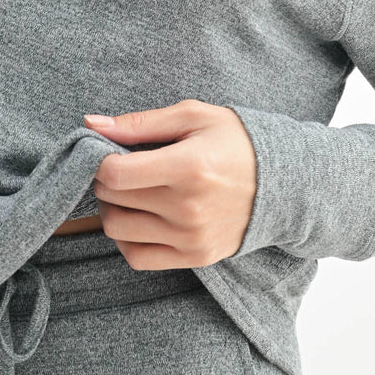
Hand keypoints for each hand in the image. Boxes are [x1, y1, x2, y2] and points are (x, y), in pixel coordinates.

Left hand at [83, 99, 257, 269]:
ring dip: (112, 209)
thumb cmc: (236, 142)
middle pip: (113, 200)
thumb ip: (140, 122)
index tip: (110, 152)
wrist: (283, 183)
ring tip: (129, 193)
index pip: (115, 174)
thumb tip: (92, 123)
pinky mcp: (195, 257)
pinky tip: (138, 218)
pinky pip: (138, 258)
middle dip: (106, 181)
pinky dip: (126, 239)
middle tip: (121, 168)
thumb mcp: (192, 116)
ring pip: (118, 230)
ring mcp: (190, 238)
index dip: (100, 161)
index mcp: (188, 166)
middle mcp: (187, 208)